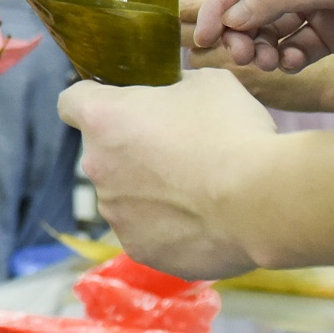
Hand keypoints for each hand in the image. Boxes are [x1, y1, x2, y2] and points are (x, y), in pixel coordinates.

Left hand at [61, 70, 270, 277]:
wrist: (261, 201)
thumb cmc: (232, 132)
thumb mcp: (207, 83)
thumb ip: (174, 85)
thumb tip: (173, 93)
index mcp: (103, 118)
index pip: (72, 102)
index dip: (96, 99)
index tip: (121, 104)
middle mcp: (96, 167)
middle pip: (104, 152)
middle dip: (132, 148)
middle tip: (180, 148)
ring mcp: (115, 213)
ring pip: (125, 194)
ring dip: (150, 189)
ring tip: (200, 188)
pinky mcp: (139, 249)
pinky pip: (148, 231)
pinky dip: (169, 225)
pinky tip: (204, 218)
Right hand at [181, 19, 333, 114]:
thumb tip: (233, 18)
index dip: (220, 4)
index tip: (206, 37)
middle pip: (252, 4)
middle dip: (244, 31)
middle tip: (243, 57)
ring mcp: (317, 0)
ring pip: (272, 28)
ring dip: (265, 47)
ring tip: (272, 63)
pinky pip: (298, 45)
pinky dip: (291, 56)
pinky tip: (295, 63)